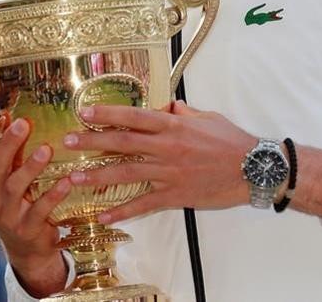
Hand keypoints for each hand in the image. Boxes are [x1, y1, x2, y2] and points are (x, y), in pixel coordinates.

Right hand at [0, 115, 72, 296]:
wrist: (26, 250)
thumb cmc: (16, 204)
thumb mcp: (4, 182)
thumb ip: (7, 155)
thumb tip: (13, 116)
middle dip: (7, 144)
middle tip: (23, 124)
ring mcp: (7, 215)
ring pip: (16, 188)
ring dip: (31, 167)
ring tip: (46, 150)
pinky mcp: (28, 229)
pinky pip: (40, 210)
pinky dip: (54, 195)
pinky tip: (66, 181)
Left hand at [63, 101, 258, 223]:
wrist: (254, 168)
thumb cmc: (232, 141)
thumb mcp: (208, 118)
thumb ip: (184, 113)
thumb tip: (167, 106)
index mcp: (174, 126)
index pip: (134, 116)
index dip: (108, 114)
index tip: (85, 112)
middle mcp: (167, 147)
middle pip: (123, 142)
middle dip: (92, 142)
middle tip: (67, 141)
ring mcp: (170, 172)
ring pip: (127, 172)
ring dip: (98, 176)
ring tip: (74, 179)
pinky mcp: (176, 195)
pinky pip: (144, 204)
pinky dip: (123, 210)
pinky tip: (105, 216)